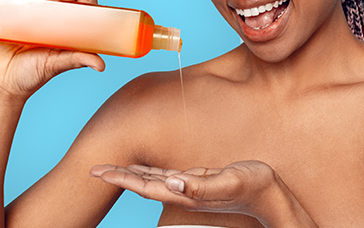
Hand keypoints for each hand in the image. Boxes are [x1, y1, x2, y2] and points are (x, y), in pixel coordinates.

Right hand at [0, 0, 105, 100]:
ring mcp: (32, 11)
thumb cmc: (32, 74)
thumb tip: (102, 65)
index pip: (81, 6)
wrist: (1, 82)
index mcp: (67, 27)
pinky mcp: (12, 8)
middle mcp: (51, 16)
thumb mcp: (58, 64)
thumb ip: (78, 60)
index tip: (85, 0)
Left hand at [90, 160, 304, 224]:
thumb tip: (172, 183)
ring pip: (153, 180)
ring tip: (111, 167)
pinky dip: (152, 170)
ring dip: (131, 173)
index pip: (146, 185)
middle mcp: (184, 191)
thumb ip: (201, 187)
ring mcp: (190, 186)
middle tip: (93, 168)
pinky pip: (168, 175)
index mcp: (186, 193)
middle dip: (118, 176)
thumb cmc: (253, 189)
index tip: (99, 172)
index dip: (122, 178)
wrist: (270, 196)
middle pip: (143, 183)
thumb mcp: (229, 183)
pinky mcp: (198, 180)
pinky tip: (144, 167)